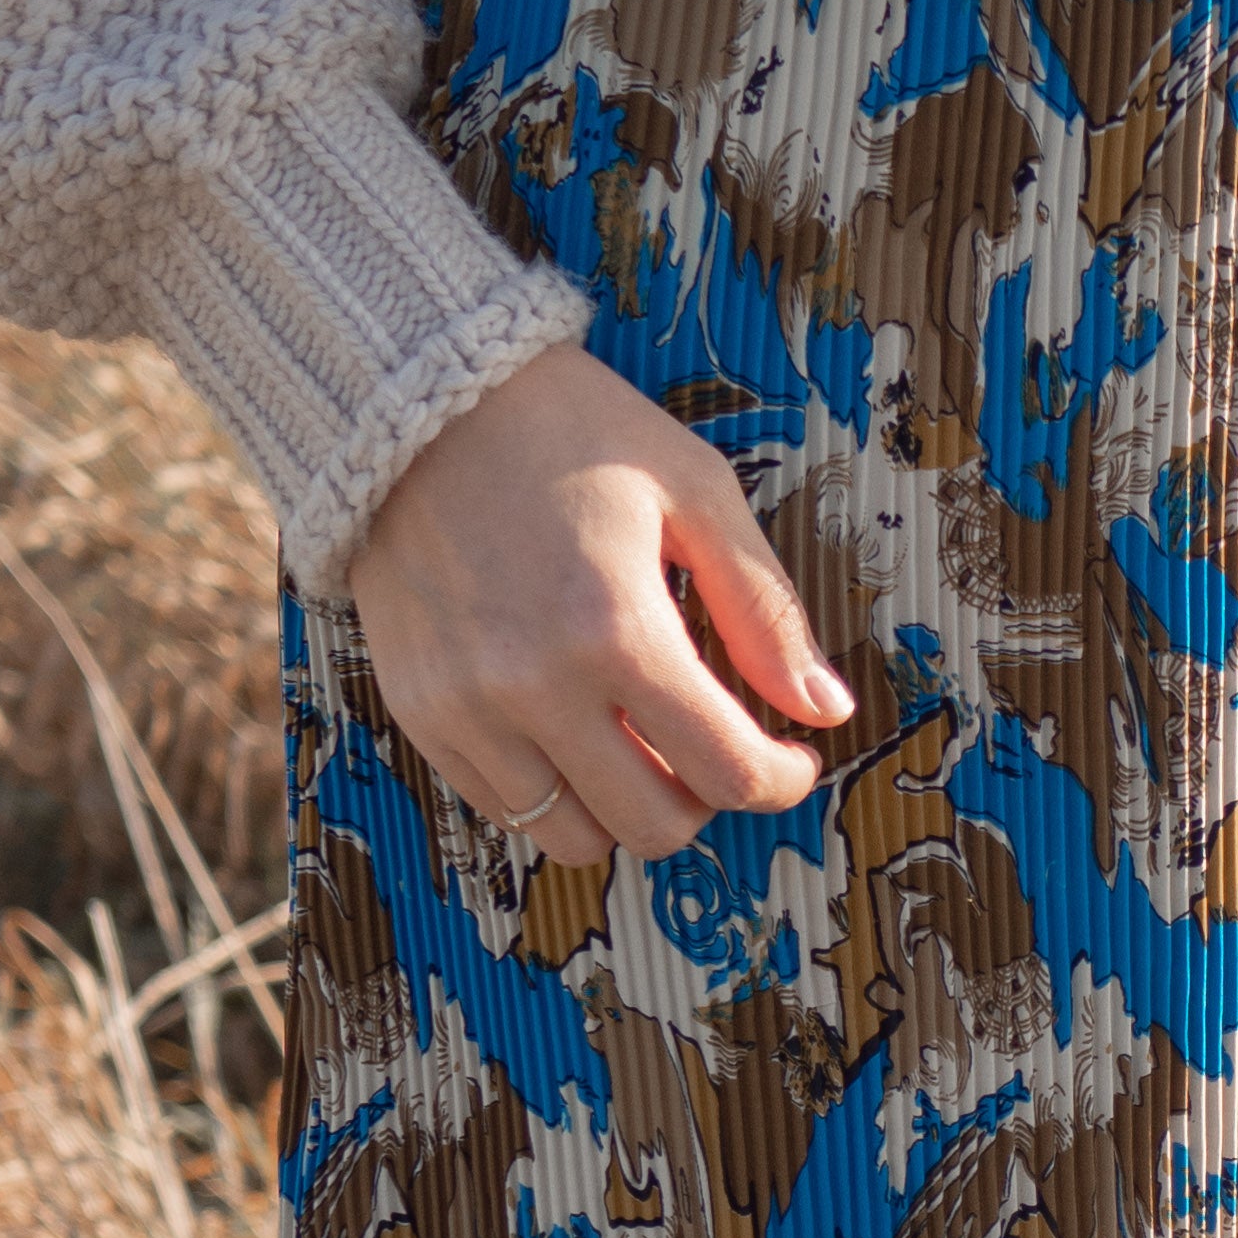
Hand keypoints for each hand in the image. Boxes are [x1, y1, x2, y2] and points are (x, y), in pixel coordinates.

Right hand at [343, 343, 853, 864]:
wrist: (412, 399)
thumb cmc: (568, 430)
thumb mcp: (694, 492)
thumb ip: (765, 610)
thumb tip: (825, 708)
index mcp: (616, 629)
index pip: (726, 772)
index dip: (780, 781)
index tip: (790, 759)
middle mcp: (534, 686)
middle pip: (653, 828)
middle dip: (704, 799)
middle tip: (711, 746)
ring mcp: (466, 709)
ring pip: (575, 837)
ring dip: (624, 805)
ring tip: (636, 739)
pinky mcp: (418, 712)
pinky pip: (504, 808)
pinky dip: (553, 789)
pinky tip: (571, 726)